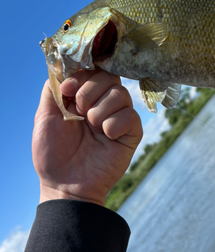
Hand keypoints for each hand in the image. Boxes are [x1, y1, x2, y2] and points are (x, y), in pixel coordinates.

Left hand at [33, 70, 142, 206]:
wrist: (65, 185)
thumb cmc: (53, 153)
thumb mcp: (44, 116)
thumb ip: (53, 88)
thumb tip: (63, 66)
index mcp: (83, 96)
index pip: (92, 70)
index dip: (82, 75)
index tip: (68, 90)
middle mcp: (103, 103)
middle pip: (108, 76)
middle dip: (89, 92)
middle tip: (79, 114)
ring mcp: (118, 117)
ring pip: (120, 93)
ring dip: (100, 111)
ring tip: (92, 128)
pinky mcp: (132, 132)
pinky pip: (131, 115)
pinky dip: (115, 125)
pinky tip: (106, 137)